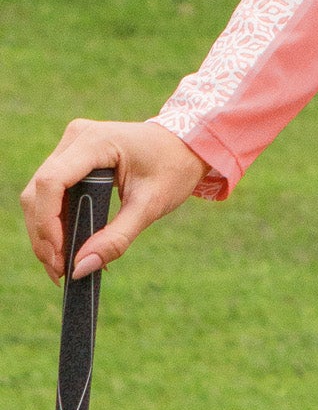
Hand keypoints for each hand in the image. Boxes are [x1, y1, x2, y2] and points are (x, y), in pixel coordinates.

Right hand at [20, 119, 206, 284]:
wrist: (186, 145)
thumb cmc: (173, 168)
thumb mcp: (150, 206)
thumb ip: (116, 238)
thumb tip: (80, 269)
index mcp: (98, 141)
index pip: (52, 181)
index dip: (47, 222)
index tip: (59, 257)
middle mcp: (78, 137)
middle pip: (39, 191)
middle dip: (44, 235)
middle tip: (60, 272)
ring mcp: (72, 144)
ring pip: (39, 194)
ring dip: (45, 232)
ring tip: (62, 266)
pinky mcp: (72, 156)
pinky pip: (51, 192)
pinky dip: (54, 221)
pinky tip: (67, 247)